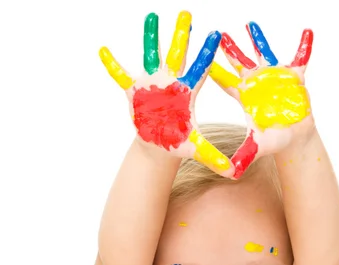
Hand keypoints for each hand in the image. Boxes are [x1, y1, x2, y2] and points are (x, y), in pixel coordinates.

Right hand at [99, 11, 233, 176]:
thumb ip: (215, 157)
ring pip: (151, 55)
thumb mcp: (196, 149)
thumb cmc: (178, 141)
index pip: (199, 70)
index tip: (216, 34)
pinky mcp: (134, 91)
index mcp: (187, 92)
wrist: (159, 145)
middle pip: (177, 54)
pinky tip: (103, 50)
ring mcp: (151, 84)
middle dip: (181, 35)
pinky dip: (112, 65)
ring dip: (151, 38)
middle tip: (186, 13)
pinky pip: (120, 75)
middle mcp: (170, 83)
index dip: (207, 54)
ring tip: (152, 16)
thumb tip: (234, 173)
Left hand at [209, 23, 314, 177]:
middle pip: (240, 62)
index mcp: (246, 96)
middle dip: (230, 47)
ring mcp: (275, 77)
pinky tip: (307, 32)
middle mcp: (257, 83)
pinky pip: (301, 57)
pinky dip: (305, 46)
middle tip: (219, 32)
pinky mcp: (295, 76)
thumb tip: (233, 173)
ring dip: (258, 39)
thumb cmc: (275, 140)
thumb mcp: (259, 147)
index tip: (203, 57)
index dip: (216, 70)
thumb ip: (245, 156)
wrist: (295, 136)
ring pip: (264, 53)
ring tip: (250, 23)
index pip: (226, 82)